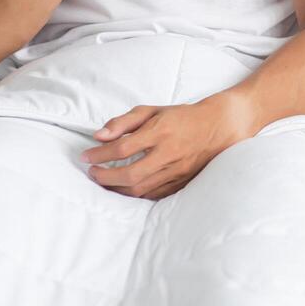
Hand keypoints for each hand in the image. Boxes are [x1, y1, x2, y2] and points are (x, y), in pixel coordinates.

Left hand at [80, 91, 254, 199]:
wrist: (218, 126)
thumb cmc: (181, 117)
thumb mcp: (152, 111)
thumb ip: (124, 122)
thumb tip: (98, 136)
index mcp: (161, 130)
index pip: (122, 148)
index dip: (99, 154)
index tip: (86, 156)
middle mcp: (169, 152)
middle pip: (130, 174)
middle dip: (105, 177)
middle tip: (92, 173)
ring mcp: (177, 170)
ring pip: (140, 188)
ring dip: (116, 189)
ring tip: (105, 183)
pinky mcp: (182, 182)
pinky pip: (153, 195)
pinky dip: (135, 195)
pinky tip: (125, 189)